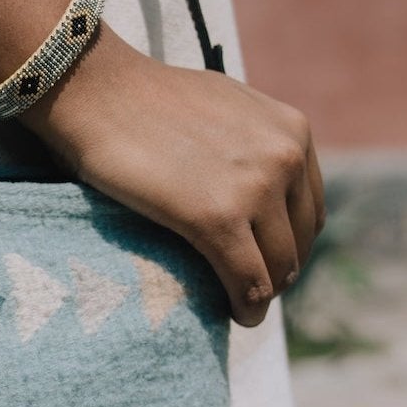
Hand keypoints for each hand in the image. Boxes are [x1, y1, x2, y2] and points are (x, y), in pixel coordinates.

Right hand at [20, 29, 325, 327]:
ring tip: (240, 305)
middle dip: (277, 271)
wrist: (98, 91)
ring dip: (262, 294)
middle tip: (247, 289)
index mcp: (292, 131)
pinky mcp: (217, 218)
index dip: (287, 243)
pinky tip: (236, 315)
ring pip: (279, 267)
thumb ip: (253, 143)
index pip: (309, 208)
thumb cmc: (146, 99)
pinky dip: (246, 307)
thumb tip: (259, 183)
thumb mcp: (225, 108)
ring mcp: (254, 188)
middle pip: (299, 242)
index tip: (261, 261)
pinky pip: (248, 281)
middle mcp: (285, 157)